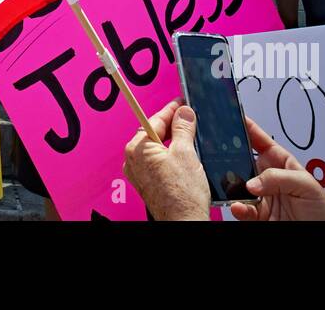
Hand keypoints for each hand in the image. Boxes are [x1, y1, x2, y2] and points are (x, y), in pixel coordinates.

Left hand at [123, 101, 210, 220]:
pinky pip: (158, 161)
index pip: (155, 119)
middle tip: (190, 118)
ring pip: (157, 147)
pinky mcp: (148, 183)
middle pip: (155, 132)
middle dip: (173, 125)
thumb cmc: (182, 194)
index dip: (172, 109)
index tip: (182, 103)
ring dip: (173, 141)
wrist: (184, 222)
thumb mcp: (186, 152)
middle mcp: (133, 160)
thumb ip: (183, 128)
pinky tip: (185, 156)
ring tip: (191, 137)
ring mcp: (139, 173)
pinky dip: (170, 155)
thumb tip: (184, 112)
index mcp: (138, 148)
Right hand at [230, 118, 324, 221]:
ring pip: (238, 186)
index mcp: (281, 163)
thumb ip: (279, 178)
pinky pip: (241, 209)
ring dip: (231, 185)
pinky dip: (237, 207)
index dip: (247, 128)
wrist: (321, 235)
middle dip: (230, 157)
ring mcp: (261, 197)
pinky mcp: (257, 216)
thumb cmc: (322, 210)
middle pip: (243, 162)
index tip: (233, 118)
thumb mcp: (307, 185)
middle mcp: (268, 178)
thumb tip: (253, 182)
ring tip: (229, 184)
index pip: (260, 141)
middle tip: (220, 153)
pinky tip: (238, 205)